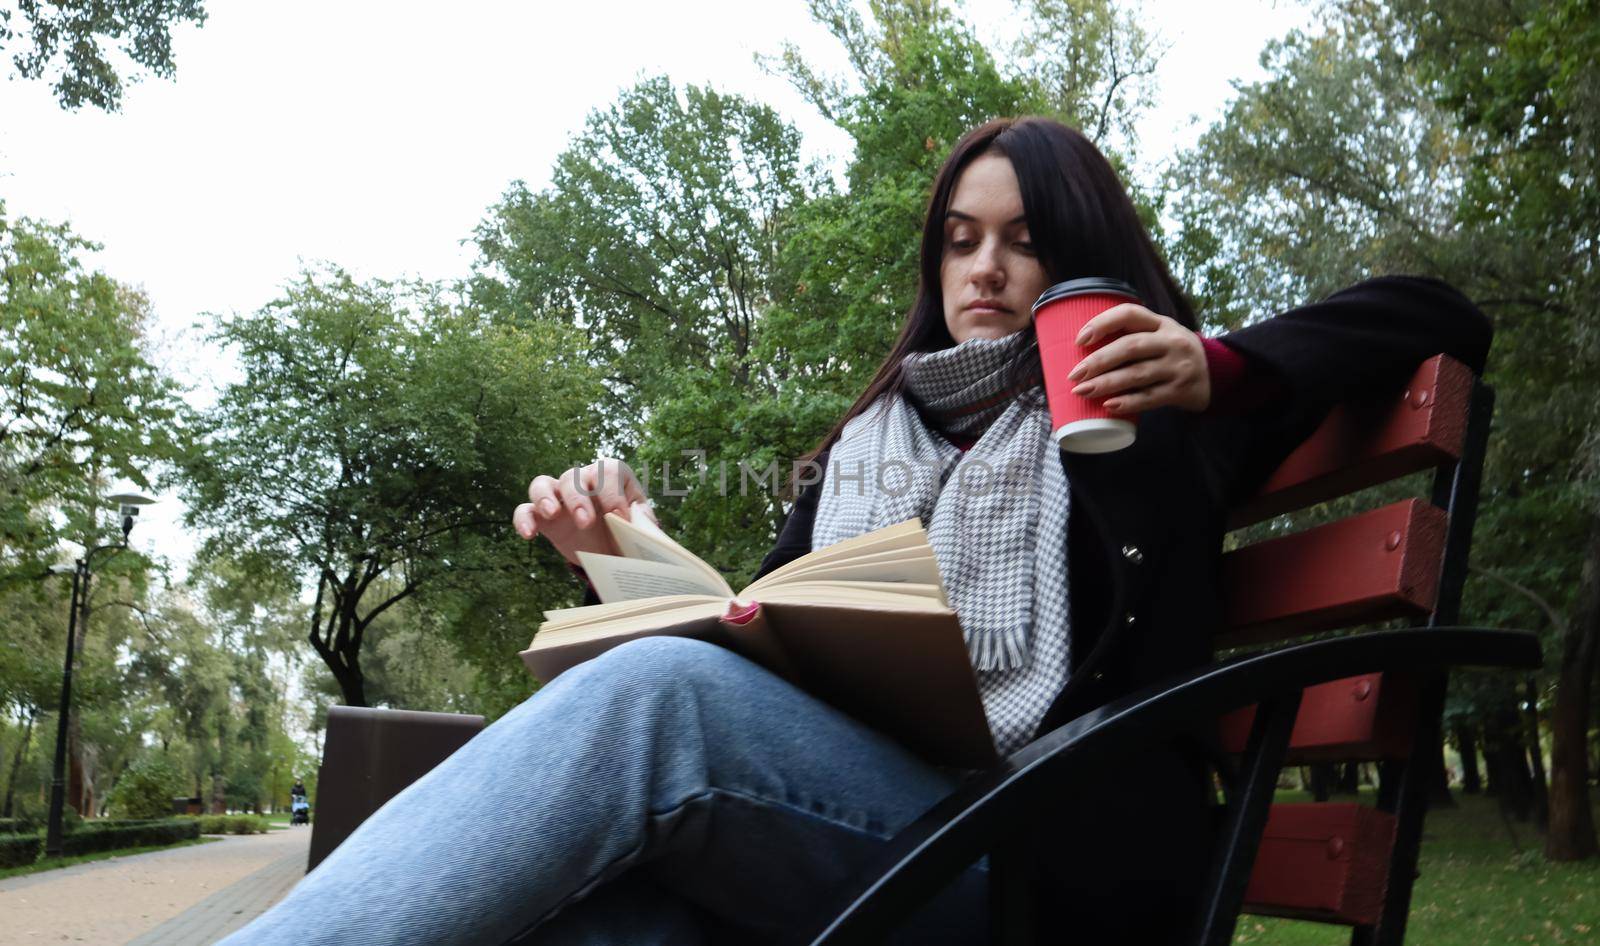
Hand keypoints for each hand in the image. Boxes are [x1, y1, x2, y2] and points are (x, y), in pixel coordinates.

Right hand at [513, 458, 657, 565]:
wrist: (613, 550)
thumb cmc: (629, 529)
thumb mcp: (642, 525)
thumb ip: (644, 521)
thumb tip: (640, 520)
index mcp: (612, 476)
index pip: (608, 472)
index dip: (613, 493)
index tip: (619, 517)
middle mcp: (583, 480)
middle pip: (574, 477)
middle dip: (579, 499)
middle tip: (586, 523)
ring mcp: (559, 496)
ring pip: (542, 484)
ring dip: (545, 497)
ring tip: (552, 514)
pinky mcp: (542, 516)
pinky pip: (525, 509)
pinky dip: (523, 519)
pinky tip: (529, 534)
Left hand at [1064, 304, 1210, 412]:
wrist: (1215, 374)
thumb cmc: (1173, 353)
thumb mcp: (1160, 335)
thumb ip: (1132, 335)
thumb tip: (1082, 350)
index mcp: (1161, 323)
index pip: (1129, 314)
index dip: (1103, 323)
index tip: (1079, 339)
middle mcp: (1171, 342)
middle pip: (1130, 347)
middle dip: (1098, 361)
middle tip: (1074, 374)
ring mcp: (1177, 367)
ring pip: (1137, 374)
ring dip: (1106, 383)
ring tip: (1082, 391)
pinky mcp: (1180, 390)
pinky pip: (1150, 398)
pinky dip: (1128, 402)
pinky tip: (1109, 405)